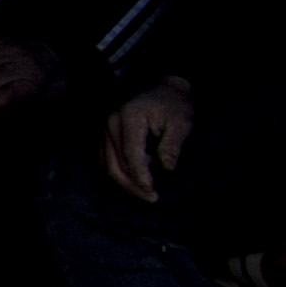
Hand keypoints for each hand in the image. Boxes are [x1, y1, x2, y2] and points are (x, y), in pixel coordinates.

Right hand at [100, 78, 197, 201]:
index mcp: (129, 116)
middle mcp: (111, 122)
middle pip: (115, 163)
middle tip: (152, 198)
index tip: (152, 191)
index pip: (131, 153)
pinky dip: (121, 174)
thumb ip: (172, 145)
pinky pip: (107, 161)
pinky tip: (138, 180)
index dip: (141, 175)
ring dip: (126, 183)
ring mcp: (104, 129)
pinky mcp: (104, 136)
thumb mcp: (181, 122)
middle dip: (132, 185)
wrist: (163, 88)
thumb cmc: (173, 105)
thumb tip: (167, 168)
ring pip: (108, 165)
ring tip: (147, 192)